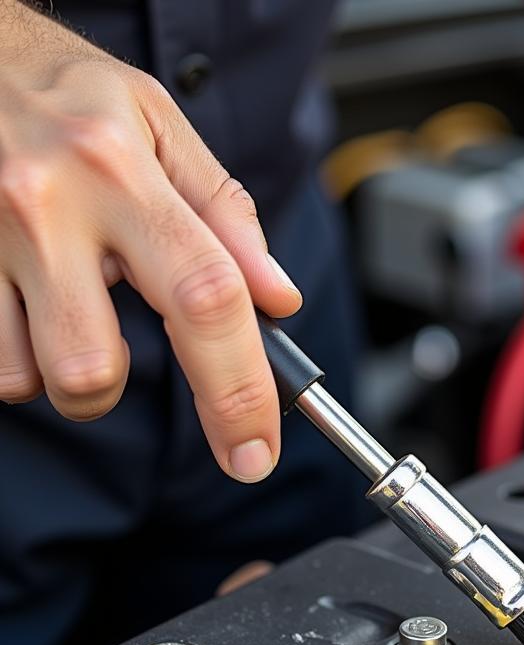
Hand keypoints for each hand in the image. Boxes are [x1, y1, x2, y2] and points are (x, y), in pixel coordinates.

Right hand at [0, 3, 301, 480]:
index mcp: (121, 172)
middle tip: (123, 349)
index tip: (256, 451)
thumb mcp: (163, 129)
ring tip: (67, 306)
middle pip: (93, 368)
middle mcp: (45, 206)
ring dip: (64, 371)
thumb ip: (227, 217)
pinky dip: (19, 353)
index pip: (206, 301)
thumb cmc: (70, 96)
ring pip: (33, 377)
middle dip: (117, 392)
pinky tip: (29, 299)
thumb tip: (279, 301)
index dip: (239, 392)